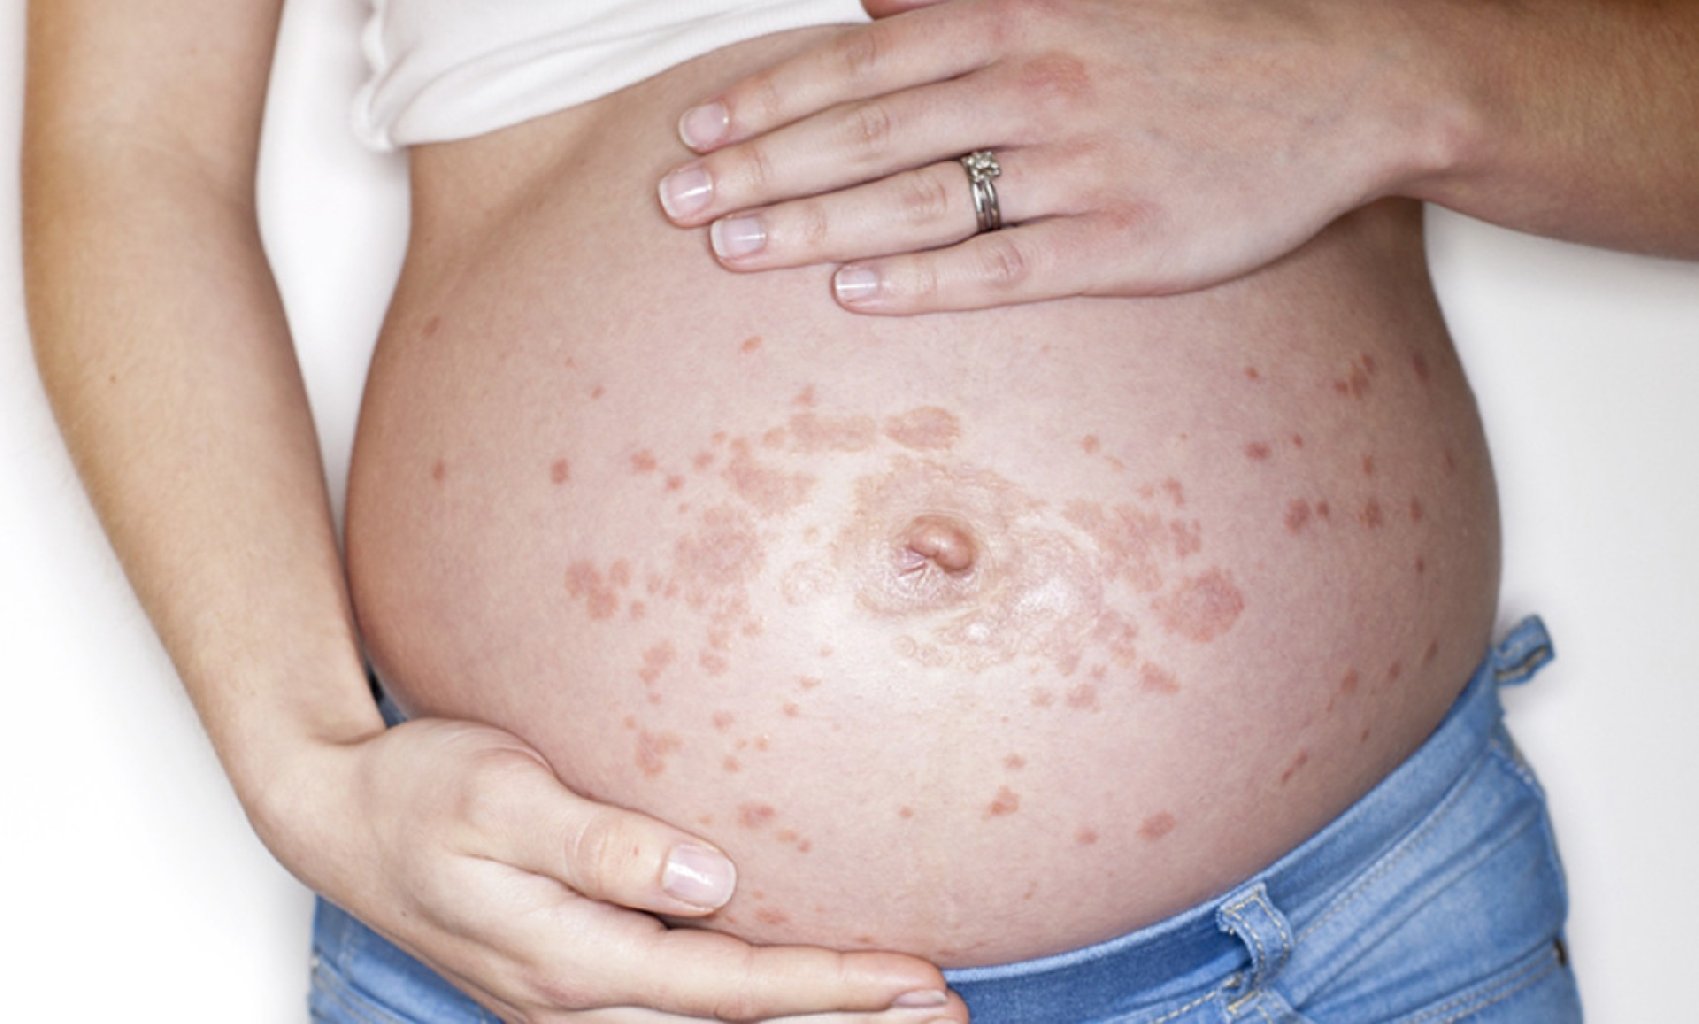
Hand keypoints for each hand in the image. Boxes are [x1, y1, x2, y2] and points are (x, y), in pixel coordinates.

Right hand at [265, 718, 962, 1021]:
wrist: (336, 815)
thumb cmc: (417, 791)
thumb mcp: (498, 795)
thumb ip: (599, 840)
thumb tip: (707, 877)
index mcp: (571, 959)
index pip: (732, 988)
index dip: (833, 988)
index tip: (919, 975)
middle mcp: (578, 999)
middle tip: (949, 1014)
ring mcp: (572, 1000)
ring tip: (903, 1015)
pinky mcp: (571, 980)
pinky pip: (681, 1015)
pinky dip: (750, 1014)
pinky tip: (795, 996)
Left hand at [658, 0, 1451, 311]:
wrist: (1345, 88)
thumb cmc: (1199, 46)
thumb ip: (975, 5)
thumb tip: (875, 6)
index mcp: (1023, 16)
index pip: (864, 61)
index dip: (771, 97)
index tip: (697, 129)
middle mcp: (1039, 85)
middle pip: (868, 132)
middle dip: (761, 167)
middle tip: (675, 202)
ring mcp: (1081, 167)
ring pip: (918, 201)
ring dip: (814, 225)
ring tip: (730, 248)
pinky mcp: (1124, 244)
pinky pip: (1001, 268)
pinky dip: (922, 281)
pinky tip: (851, 292)